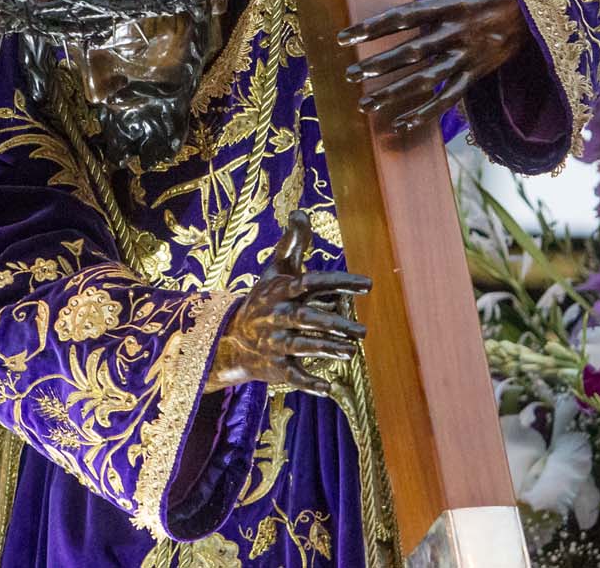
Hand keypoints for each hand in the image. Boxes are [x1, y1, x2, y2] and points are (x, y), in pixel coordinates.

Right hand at [206, 211, 370, 396]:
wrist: (231, 336)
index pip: (312, 282)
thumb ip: (293, 242)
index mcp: (282, 290)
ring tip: (351, 351)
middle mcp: (278, 316)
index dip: (339, 282)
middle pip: (307, 318)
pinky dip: (308, 383)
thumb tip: (301, 211)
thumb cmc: (265, 298)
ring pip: (302, 346)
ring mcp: (275, 342)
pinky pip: (292, 376)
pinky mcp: (274, 366)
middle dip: (334, 324)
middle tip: (363, 331)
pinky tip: (328, 389)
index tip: (368, 284)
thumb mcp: (275, 269)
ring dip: (326, 349)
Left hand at [338, 0, 527, 133]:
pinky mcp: (477, 73)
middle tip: (350, 75)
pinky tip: (401, 123)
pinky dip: (427, 113)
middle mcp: (458, 32)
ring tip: (367, 104)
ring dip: (396, 93)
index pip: (403, 17)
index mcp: (450, 3)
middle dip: (380, 65)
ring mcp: (469, 55)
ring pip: (429, 79)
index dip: (372, 28)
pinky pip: (450, 97)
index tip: (344, 38)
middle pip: (413, 52)